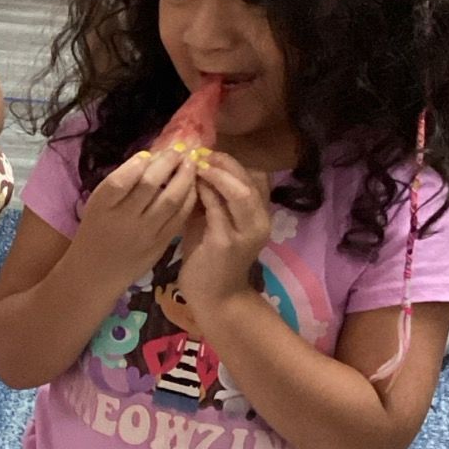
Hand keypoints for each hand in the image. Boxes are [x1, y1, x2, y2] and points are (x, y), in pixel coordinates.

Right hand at [71, 147, 198, 287]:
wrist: (95, 272)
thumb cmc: (95, 231)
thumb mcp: (97, 205)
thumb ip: (119, 184)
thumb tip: (149, 158)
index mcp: (102, 207)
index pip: (122, 179)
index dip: (139, 162)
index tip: (150, 153)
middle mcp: (124, 219)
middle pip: (150, 185)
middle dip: (168, 163)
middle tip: (179, 151)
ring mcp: (145, 233)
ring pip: (171, 199)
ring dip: (185, 178)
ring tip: (190, 164)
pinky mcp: (160, 244)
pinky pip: (180, 217)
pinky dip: (189, 198)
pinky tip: (192, 187)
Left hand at [177, 152, 272, 316]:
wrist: (214, 297)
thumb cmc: (208, 258)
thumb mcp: (211, 222)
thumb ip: (208, 199)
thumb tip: (192, 167)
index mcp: (258, 215)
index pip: (255, 177)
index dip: (232, 162)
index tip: (208, 151)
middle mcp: (259, 221)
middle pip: (250, 180)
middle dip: (225, 163)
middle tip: (201, 153)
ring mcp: (246, 233)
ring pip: (240, 192)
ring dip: (217, 174)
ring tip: (196, 164)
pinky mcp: (226, 242)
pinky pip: (217, 210)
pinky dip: (204, 193)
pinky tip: (190, 185)